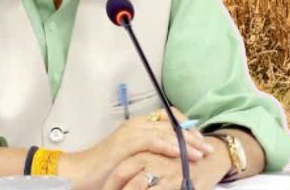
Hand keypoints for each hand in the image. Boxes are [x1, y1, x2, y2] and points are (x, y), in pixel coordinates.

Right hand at [64, 110, 216, 189]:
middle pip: (173, 124)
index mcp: (140, 124)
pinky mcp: (127, 143)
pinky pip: (153, 141)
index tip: (201, 142)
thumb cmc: (106, 168)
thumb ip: (152, 151)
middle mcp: (138, 123)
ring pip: (167, 132)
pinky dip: (169, 146)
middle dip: (193, 136)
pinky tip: (181, 153)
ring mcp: (132, 131)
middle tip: (208, 148)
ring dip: (187, 143)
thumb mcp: (134, 156)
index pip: (171, 118)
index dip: (188, 128)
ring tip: (201, 154)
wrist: (80, 172)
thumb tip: (174, 155)